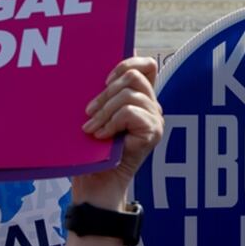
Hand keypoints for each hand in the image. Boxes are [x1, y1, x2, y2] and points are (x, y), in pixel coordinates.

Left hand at [75, 56, 163, 207]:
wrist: (95, 185)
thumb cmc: (91, 151)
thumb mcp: (95, 115)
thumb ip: (102, 93)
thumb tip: (95, 61)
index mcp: (140, 98)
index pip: (147, 65)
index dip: (128, 61)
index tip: (104, 79)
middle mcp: (152, 106)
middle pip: (135, 75)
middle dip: (106, 92)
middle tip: (89, 112)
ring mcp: (155, 119)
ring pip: (129, 94)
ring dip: (105, 111)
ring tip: (92, 128)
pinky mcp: (154, 132)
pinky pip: (130, 112)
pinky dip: (111, 123)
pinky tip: (102, 136)